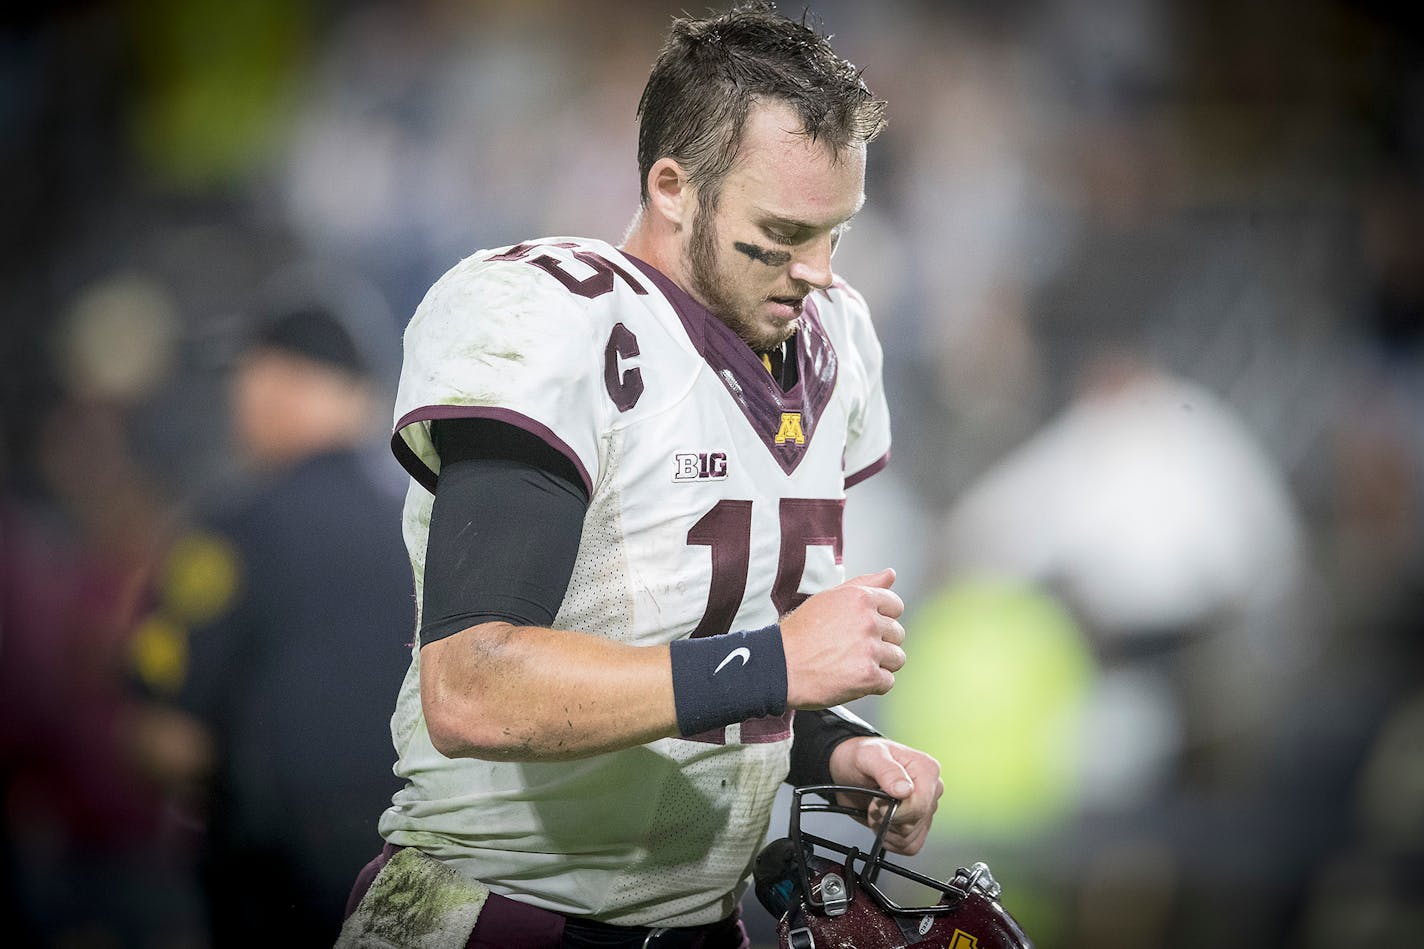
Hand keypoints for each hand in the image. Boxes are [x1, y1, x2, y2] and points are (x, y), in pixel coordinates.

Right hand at [781, 568, 904, 708]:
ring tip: (854, 664)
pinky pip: (888, 682)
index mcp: (860, 598)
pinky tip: (853, 678)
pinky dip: (873, 684)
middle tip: (853, 649)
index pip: (895, 606)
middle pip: (897, 634)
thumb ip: (863, 584)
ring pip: (897, 658)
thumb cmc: (799, 633)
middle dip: (880, 643)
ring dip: (880, 664)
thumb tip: (890, 574)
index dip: (882, 619)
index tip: (866, 629)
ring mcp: (869, 649)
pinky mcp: (868, 676)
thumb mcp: (828, 598)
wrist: (779, 666)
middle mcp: (868, 621)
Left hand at [828, 736, 942, 855]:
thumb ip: (886, 771)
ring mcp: (926, 808)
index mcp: (927, 770)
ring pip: (911, 838)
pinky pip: (911, 846)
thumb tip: (905, 790)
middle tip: (875, 802)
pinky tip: (882, 824)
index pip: (919, 806)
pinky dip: (892, 840)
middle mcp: (931, 789)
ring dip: (886, 829)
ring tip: (877, 810)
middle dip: (887, 818)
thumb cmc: (860, 758)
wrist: (849, 769)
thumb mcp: (867, 756)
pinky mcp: (918, 824)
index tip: (878, 802)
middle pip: (913, 824)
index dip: (894, 811)